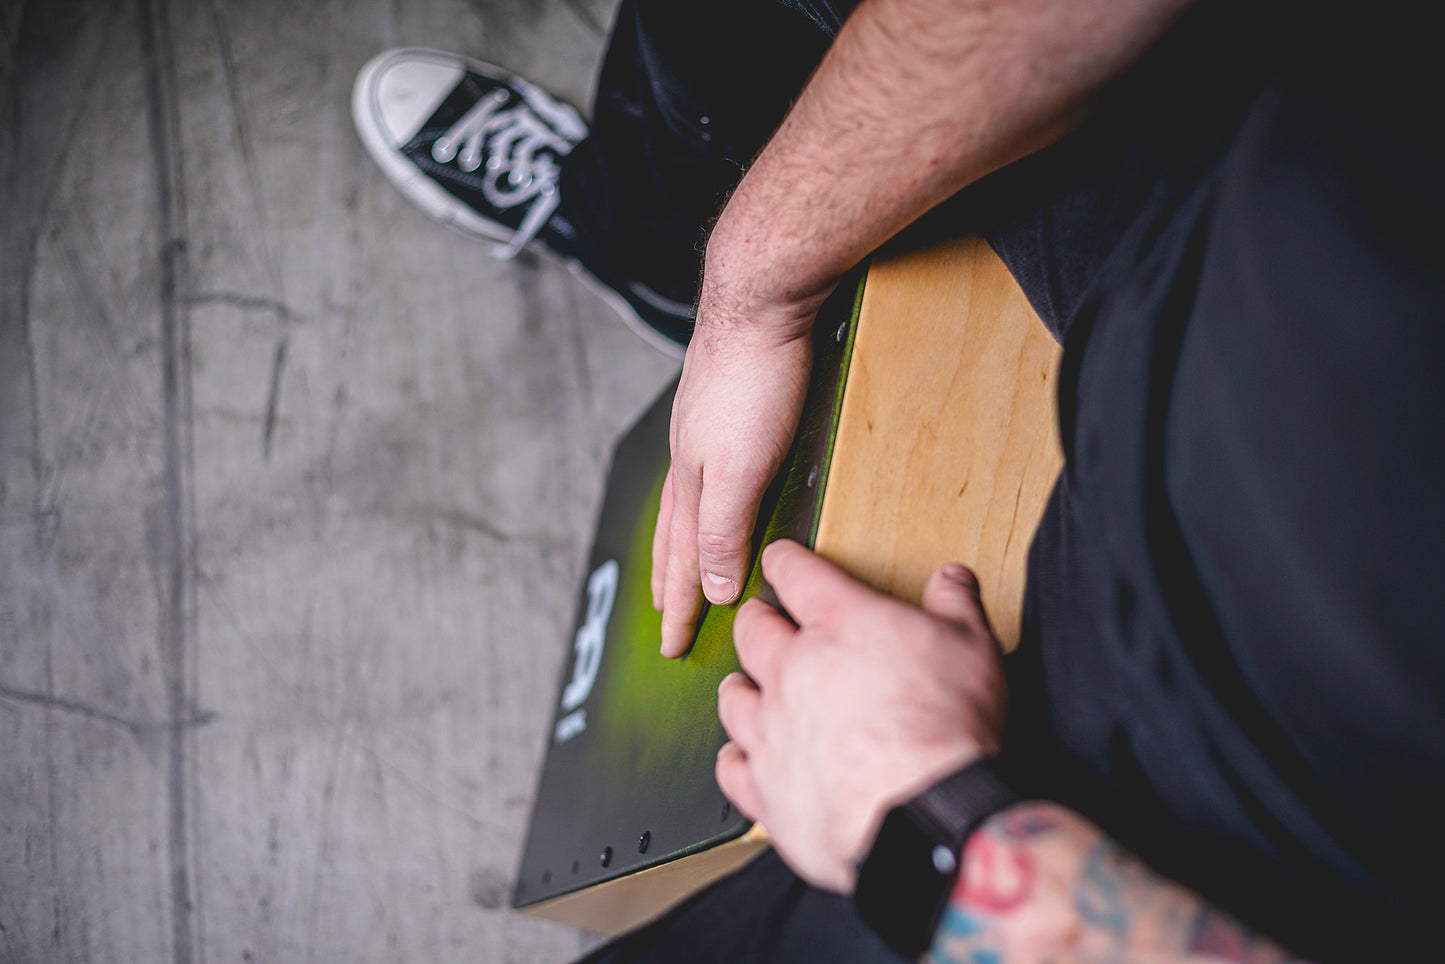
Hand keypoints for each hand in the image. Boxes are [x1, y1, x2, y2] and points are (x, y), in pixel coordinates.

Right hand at [651, 281, 816, 657]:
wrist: (759, 299)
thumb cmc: (753, 383)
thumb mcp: (742, 470)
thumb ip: (726, 530)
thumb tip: (714, 591)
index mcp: (693, 485)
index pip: (686, 563)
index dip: (683, 608)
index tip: (674, 648)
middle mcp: (689, 462)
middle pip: (677, 538)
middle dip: (672, 583)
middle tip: (665, 617)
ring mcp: (701, 433)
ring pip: (684, 506)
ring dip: (680, 544)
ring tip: (674, 565)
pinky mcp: (721, 408)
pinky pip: (702, 476)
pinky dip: (697, 503)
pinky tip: (707, 490)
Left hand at [714, 540, 1007, 892]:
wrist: (926, 814)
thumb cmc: (948, 732)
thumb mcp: (973, 648)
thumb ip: (956, 606)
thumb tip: (951, 581)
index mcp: (839, 624)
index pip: (794, 574)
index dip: (784, 561)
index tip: (780, 560)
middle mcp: (794, 670)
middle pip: (752, 631)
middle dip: (756, 620)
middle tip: (763, 621)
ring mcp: (773, 730)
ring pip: (733, 697)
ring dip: (740, 687)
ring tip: (747, 687)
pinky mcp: (767, 788)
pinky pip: (731, 766)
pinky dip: (736, 758)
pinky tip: (744, 757)